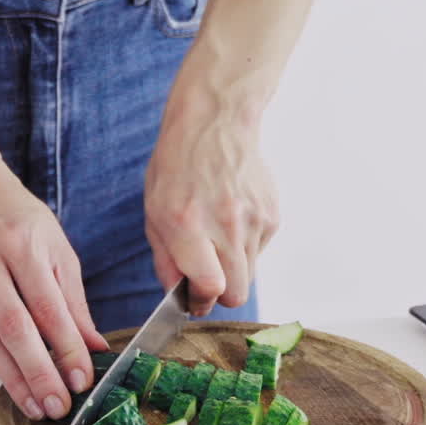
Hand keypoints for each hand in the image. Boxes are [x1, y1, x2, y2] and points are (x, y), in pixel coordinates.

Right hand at [0, 158, 107, 418]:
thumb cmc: (18, 221)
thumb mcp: (56, 248)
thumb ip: (74, 300)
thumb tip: (93, 349)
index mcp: (21, 245)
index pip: (48, 308)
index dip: (67, 349)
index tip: (82, 381)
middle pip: (12, 329)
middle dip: (39, 373)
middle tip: (58, 407)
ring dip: (8, 380)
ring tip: (33, 407)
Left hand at [143, 91, 278, 315]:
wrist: (215, 123)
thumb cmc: (177, 168)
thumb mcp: (154, 213)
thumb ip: (166, 261)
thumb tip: (179, 297)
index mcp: (188, 224)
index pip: (210, 286)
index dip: (201, 301)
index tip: (194, 299)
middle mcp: (225, 224)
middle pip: (237, 293)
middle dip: (220, 294)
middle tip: (206, 278)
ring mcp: (254, 220)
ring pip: (249, 274)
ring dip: (232, 268)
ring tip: (216, 237)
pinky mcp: (272, 216)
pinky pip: (259, 251)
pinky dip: (245, 246)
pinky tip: (231, 219)